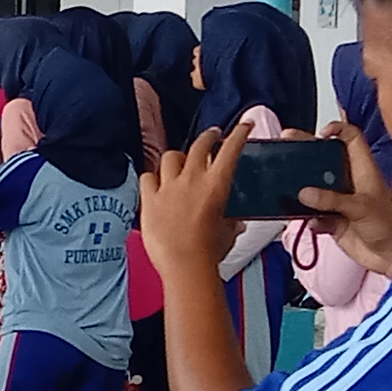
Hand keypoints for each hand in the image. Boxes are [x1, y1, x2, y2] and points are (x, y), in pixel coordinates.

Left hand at [137, 121, 243, 276]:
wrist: (185, 265)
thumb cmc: (209, 251)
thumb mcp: (229, 232)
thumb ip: (232, 221)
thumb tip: (235, 222)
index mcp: (216, 184)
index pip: (230, 149)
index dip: (239, 133)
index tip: (244, 125)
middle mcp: (192, 179)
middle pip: (199, 145)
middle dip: (208, 137)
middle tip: (213, 137)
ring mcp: (168, 187)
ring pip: (170, 156)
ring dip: (178, 157)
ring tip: (180, 162)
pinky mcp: (149, 199)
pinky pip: (147, 177)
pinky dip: (152, 178)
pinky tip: (155, 183)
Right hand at [289, 124, 391, 280]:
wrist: (391, 258)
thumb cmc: (390, 228)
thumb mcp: (361, 208)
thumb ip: (332, 200)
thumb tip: (303, 193)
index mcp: (362, 170)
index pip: (351, 138)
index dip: (338, 129)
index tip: (320, 133)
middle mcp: (348, 182)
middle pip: (324, 158)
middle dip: (305, 151)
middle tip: (285, 143)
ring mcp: (338, 201)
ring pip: (313, 186)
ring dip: (299, 187)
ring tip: (282, 182)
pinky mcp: (331, 220)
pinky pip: (310, 213)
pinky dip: (304, 216)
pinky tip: (305, 220)